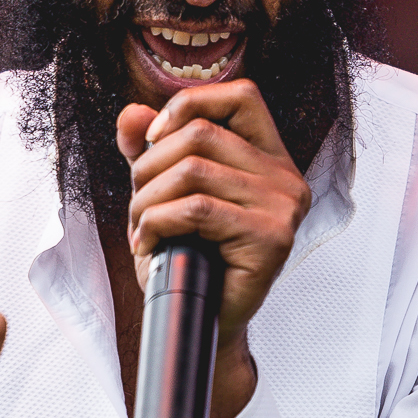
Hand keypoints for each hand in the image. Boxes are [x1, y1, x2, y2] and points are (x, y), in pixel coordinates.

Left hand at [116, 80, 309, 417]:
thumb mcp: (165, 192)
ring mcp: (285, 208)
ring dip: (147, 200)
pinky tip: (147, 245)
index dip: (190, 104)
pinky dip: (155, 224)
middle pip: (203, 133)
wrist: (202, 321)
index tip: (151, 141)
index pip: (242, 96)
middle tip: (137, 205)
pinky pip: (196, 209)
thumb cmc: (188, 255)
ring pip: (194, 170)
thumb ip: (151, 150)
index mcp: (271, 157)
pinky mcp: (271, 239)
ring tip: (139, 228)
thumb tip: (130, 114)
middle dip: (150, 166)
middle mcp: (287, 178)